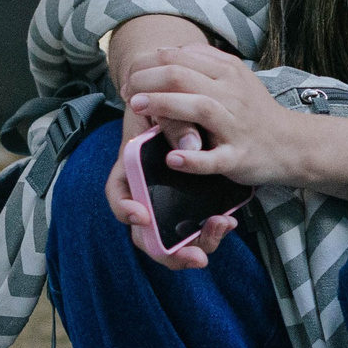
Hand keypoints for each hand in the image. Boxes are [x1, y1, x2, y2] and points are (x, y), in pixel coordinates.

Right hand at [105, 102, 240, 271]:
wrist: (174, 91)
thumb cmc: (161, 100)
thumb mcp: (163, 104)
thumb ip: (174, 122)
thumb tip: (191, 145)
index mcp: (132, 169)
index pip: (119, 196)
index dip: (125, 210)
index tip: (142, 216)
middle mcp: (147, 190)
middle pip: (149, 235)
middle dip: (172, 253)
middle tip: (198, 257)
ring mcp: (169, 198)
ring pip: (175, 236)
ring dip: (199, 241)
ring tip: (223, 226)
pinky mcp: (191, 199)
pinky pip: (197, 224)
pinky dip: (211, 227)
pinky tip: (229, 220)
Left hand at [120, 43, 306, 188]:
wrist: (293, 144)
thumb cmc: (256, 111)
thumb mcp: (235, 77)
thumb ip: (205, 61)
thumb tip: (169, 51)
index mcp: (227, 72)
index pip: (178, 56)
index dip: (146, 64)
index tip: (129, 79)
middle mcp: (231, 94)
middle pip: (182, 76)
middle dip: (146, 80)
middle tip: (125, 92)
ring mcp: (236, 126)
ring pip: (198, 108)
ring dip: (163, 105)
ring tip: (135, 107)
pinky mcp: (239, 157)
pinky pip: (215, 158)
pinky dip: (193, 159)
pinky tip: (173, 158)